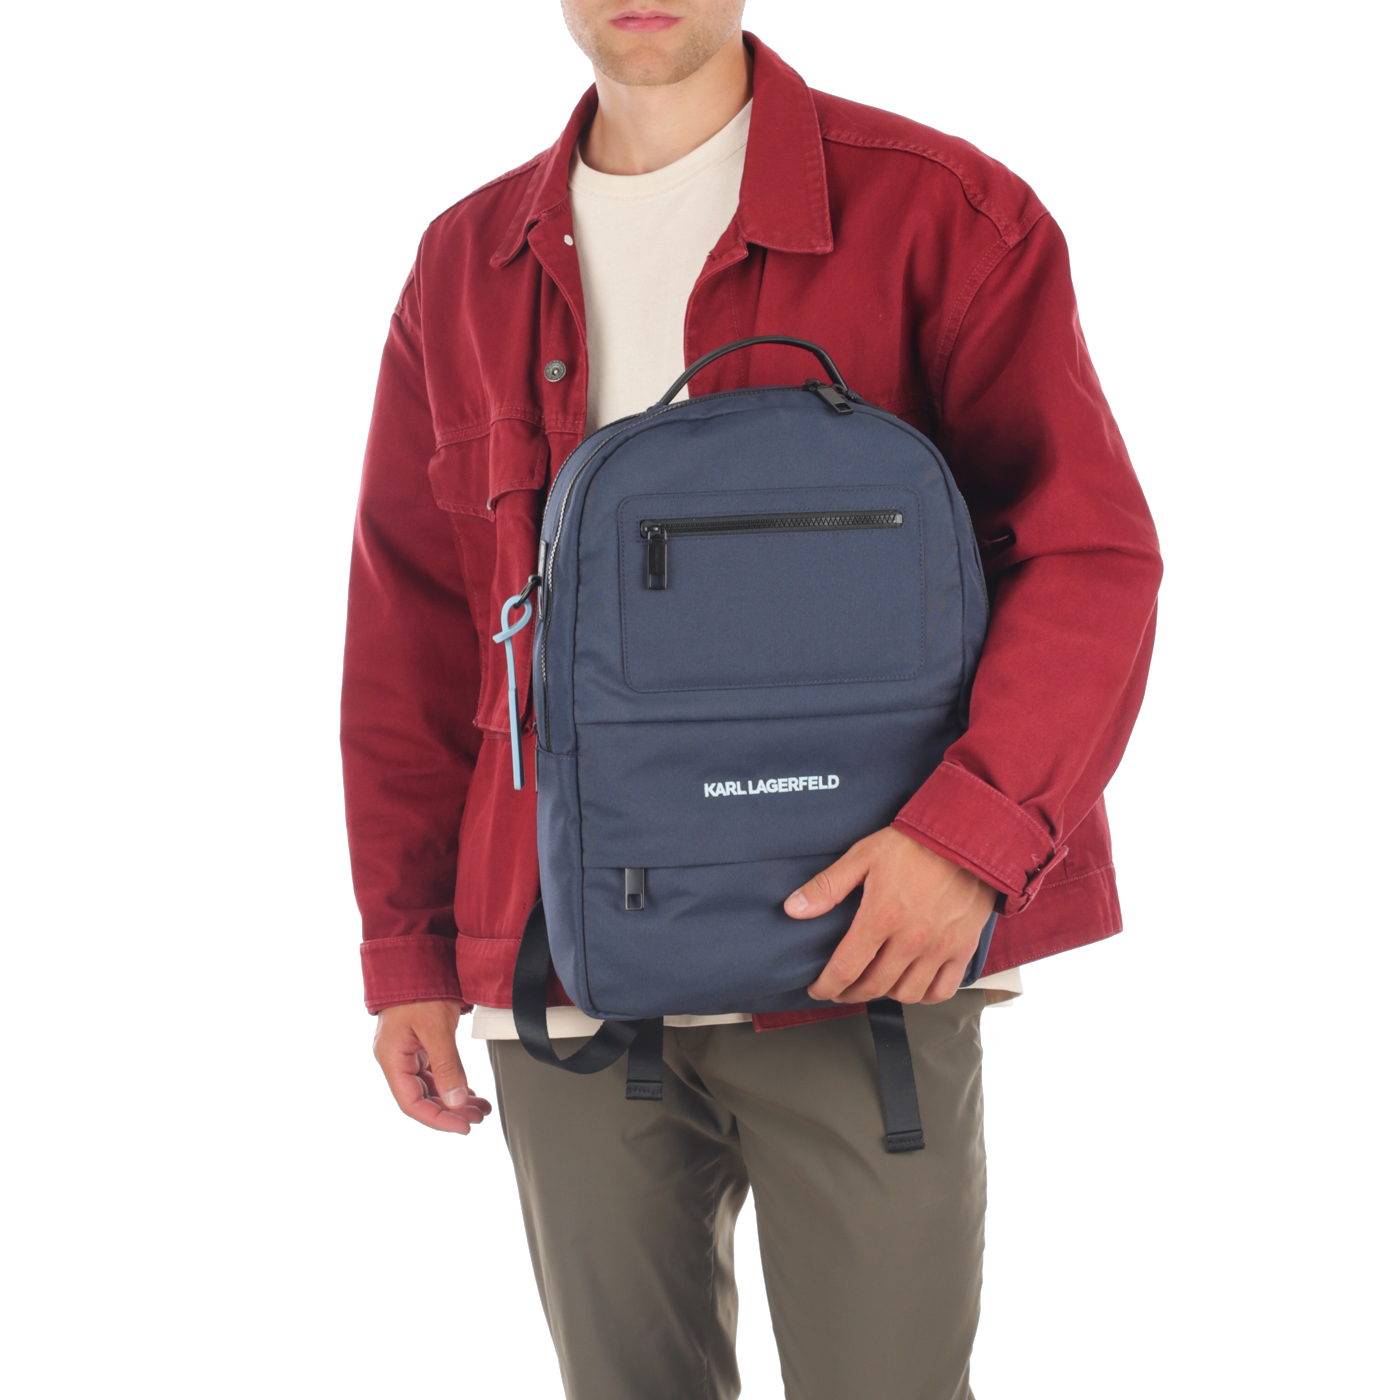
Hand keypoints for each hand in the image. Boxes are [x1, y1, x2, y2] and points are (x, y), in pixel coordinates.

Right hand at [373, 1000, 492, 1134]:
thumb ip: (447, 1066)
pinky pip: (433, 1071)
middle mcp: (395, 1058)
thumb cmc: (419, 987)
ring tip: (480, 1107)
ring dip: (455, 1098)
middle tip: (479, 1117)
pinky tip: (467, 1090)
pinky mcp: (417, 1042)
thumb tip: (457, 1102)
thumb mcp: (436, 1028)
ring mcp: (406, 1050)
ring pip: (430, 1085)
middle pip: (422, 1097)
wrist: (416, 957)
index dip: (438, 1120)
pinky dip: (451, 1082)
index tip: (464, 1127)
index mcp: (391, 1059)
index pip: (412, 1103)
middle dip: (452, 1110)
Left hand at [787, 827, 995, 1004]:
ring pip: (906, 994)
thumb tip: (794, 909)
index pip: (845, 968)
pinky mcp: (963, 948)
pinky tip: (911, 986)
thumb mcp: (863, 856)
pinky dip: (924, 996)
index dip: (826, 986)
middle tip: (840, 990)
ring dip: (884, 995)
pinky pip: (943, 990)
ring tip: (874, 984)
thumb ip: (827, 886)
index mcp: (881, 917)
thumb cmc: (914, 844)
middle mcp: (910, 939)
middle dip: (849, 994)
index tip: (817, 988)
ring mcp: (939, 947)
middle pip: (873, 987)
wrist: (966, 837)